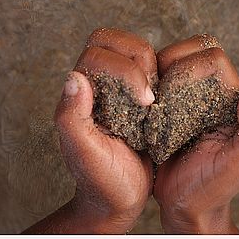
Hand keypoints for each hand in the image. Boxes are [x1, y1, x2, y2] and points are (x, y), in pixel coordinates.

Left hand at [23, 28, 155, 233]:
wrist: (120, 196)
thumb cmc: (102, 179)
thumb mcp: (84, 153)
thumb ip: (72, 117)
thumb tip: (74, 78)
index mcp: (81, 94)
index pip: (98, 54)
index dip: (125, 69)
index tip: (143, 101)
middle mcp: (98, 86)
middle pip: (115, 42)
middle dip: (139, 58)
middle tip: (150, 94)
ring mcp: (119, 89)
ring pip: (136, 52)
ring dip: (152, 68)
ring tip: (157, 100)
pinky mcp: (139, 97)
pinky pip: (152, 71)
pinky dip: (163, 77)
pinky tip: (166, 102)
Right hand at [153, 35, 238, 233]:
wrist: (184, 205)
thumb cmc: (213, 187)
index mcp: (229, 101)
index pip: (214, 58)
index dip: (192, 65)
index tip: (175, 89)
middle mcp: (208, 95)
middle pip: (191, 51)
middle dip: (171, 61)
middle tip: (158, 91)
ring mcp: (184, 99)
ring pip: (169, 63)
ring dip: (155, 73)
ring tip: (148, 98)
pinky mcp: (163, 108)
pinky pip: (153, 82)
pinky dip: (144, 85)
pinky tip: (139, 102)